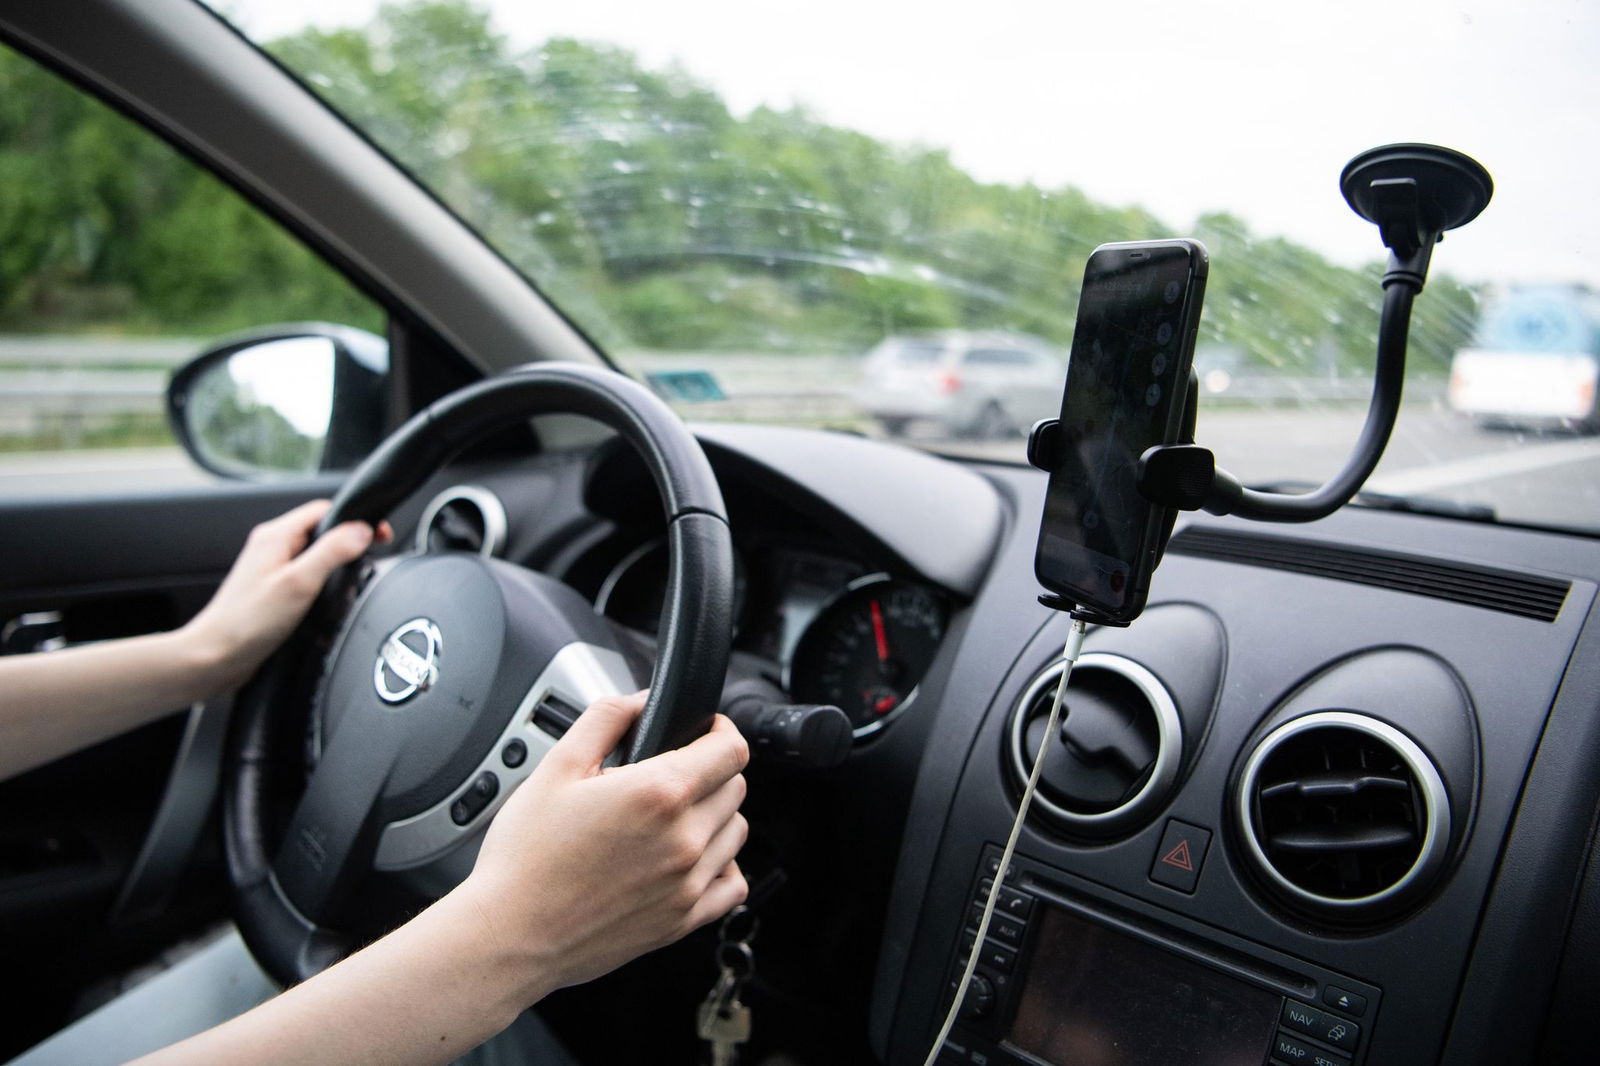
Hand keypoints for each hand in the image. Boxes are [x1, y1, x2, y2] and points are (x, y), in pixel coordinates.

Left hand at [181, 500, 388, 691]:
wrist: (215, 657)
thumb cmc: (246, 623)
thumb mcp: (298, 583)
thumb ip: (332, 552)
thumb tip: (361, 530)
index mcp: (275, 536)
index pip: (325, 510)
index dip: (356, 519)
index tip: (378, 534)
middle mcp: (271, 548)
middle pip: (321, 531)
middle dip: (348, 542)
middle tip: (369, 558)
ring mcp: (270, 569)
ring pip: (314, 554)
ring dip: (335, 563)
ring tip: (349, 580)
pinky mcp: (272, 591)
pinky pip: (305, 575)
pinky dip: (322, 582)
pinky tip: (327, 600)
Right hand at [461, 691, 749, 999]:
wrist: (510, 935)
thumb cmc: (526, 858)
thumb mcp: (555, 767)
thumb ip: (605, 720)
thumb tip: (639, 701)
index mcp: (658, 793)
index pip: (731, 749)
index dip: (720, 730)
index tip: (705, 730)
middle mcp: (684, 839)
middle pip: (735, 787)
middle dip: (711, 770)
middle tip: (672, 773)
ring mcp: (688, 883)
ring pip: (736, 832)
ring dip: (716, 815)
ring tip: (674, 816)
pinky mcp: (683, 920)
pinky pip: (732, 885)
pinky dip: (722, 867)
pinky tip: (692, 860)